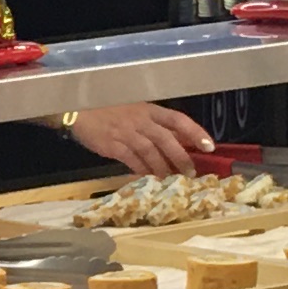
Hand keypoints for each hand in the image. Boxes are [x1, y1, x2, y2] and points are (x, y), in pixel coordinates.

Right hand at [66, 103, 215, 176]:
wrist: (77, 108)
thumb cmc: (107, 109)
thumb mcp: (134, 111)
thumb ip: (153, 125)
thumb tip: (175, 141)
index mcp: (148, 109)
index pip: (178, 119)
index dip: (195, 132)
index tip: (209, 145)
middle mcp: (140, 120)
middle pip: (167, 139)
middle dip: (181, 157)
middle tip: (191, 172)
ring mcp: (126, 133)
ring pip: (151, 152)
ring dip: (163, 168)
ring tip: (170, 180)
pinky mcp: (113, 146)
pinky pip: (132, 161)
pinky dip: (141, 170)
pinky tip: (148, 178)